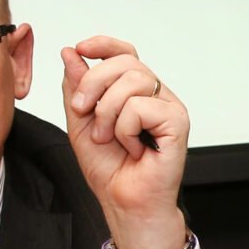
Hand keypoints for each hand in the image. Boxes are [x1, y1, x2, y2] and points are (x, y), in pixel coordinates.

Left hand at [62, 35, 188, 248]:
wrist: (124, 203)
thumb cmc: (110, 169)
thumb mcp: (81, 122)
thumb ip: (77, 88)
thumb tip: (71, 54)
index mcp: (135, 92)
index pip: (125, 52)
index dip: (104, 44)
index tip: (81, 48)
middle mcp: (156, 95)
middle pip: (125, 61)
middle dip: (93, 83)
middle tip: (82, 110)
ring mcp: (169, 107)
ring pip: (133, 80)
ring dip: (108, 111)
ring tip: (109, 138)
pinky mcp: (177, 122)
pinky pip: (141, 107)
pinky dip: (126, 129)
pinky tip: (133, 148)